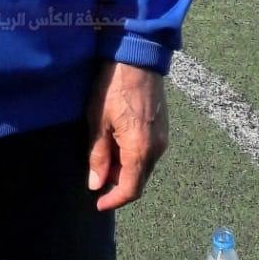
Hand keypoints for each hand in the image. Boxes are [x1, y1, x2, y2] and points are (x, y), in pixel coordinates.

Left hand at [85, 60, 167, 211]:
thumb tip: (96, 184)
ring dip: (125, 170)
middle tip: (96, 180)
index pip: (131, 189)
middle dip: (118, 185)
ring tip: (103, 161)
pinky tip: (117, 145)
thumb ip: (98, 154)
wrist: (137, 55)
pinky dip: (133, 157)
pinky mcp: (162, 126)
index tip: (97, 203)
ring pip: (144, 166)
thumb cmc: (113, 86)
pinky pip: (148, 152)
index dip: (114, 200)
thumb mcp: (98, 120)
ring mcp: (162, 137)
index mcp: (141, 150)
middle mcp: (157, 148)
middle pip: (139, 179)